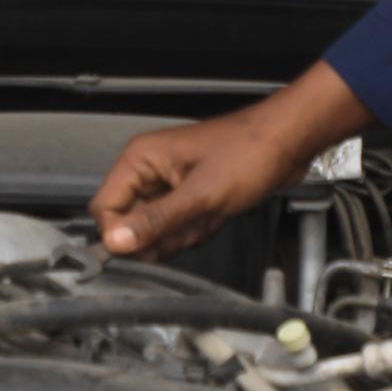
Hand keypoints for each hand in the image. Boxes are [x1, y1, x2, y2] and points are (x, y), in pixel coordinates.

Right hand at [89, 64, 373, 258]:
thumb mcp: (201, 195)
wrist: (287, 143)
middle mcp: (150, 170)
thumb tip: (117, 242)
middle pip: (132, 224)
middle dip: (164, 234)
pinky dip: (200, 228)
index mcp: (141, 159)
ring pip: (159, 230)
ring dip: (186, 232)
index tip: (146, 247)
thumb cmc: (249, 151)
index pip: (105, 208)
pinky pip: (181, 227)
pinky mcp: (189, 195)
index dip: (121, 234)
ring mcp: (171, 184)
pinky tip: (219, 213)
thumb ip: (156, 221)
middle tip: (191, 223)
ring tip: (211, 212)